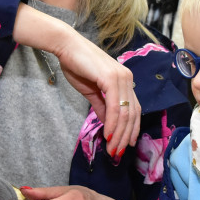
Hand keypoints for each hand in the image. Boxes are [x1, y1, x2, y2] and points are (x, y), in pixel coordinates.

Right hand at [12, 5, 140, 156]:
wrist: (66, 46)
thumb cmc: (77, 65)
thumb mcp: (91, 91)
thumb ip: (102, 107)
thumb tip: (108, 124)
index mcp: (125, 80)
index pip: (133, 109)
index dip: (130, 129)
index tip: (123, 145)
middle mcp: (127, 78)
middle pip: (133, 113)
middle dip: (125, 136)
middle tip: (118, 152)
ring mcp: (121, 78)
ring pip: (125, 113)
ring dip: (119, 134)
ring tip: (112, 148)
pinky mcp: (111, 78)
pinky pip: (116, 107)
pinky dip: (113, 123)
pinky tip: (108, 134)